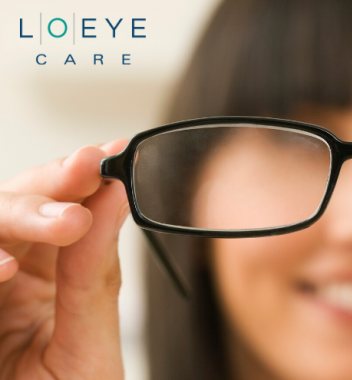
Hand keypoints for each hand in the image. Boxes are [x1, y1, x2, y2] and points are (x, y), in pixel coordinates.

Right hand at [0, 140, 128, 379]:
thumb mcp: (86, 351)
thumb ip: (95, 278)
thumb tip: (118, 198)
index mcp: (48, 280)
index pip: (60, 213)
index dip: (78, 179)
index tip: (110, 153)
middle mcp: (7, 278)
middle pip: (13, 208)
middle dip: (49, 186)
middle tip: (86, 170)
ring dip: (17, 216)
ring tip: (64, 221)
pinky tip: (3, 273)